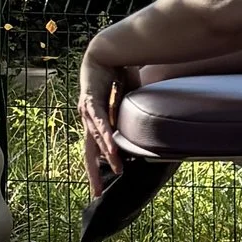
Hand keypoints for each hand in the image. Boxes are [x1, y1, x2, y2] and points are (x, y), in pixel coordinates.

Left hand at [78, 28, 134, 192]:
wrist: (111, 48)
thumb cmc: (122, 72)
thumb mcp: (131, 100)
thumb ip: (135, 115)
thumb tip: (154, 124)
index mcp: (96, 120)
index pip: (96, 148)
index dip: (98, 167)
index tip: (101, 187)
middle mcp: (88, 118)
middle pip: (89, 151)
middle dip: (93, 173)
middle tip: (97, 194)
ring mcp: (87, 110)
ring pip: (97, 138)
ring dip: (107, 154)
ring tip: (116, 170)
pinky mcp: (91, 100)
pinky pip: (100, 122)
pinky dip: (106, 137)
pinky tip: (111, 149)